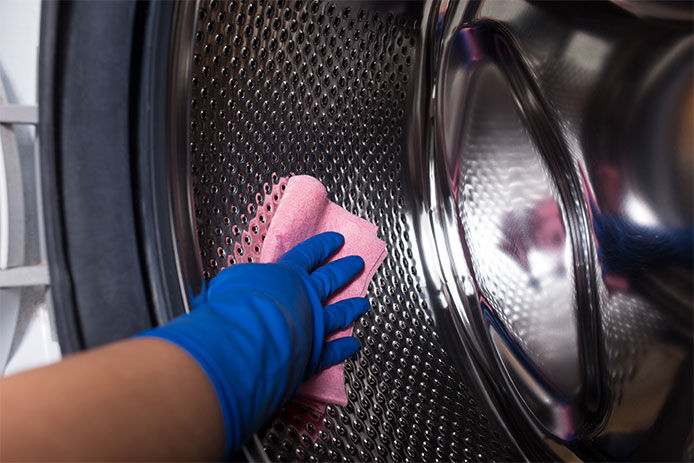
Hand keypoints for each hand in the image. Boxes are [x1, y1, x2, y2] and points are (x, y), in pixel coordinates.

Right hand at [138, 232, 368, 455]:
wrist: (247, 342)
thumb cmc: (234, 308)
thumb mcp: (232, 281)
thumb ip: (244, 281)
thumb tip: (240, 283)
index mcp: (287, 276)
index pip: (309, 255)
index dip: (323, 246)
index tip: (337, 241)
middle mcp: (306, 299)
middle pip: (331, 280)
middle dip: (345, 270)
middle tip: (358, 263)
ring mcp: (314, 326)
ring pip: (339, 314)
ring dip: (352, 308)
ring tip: (362, 303)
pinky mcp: (314, 355)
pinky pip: (333, 351)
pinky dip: (344, 348)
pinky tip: (352, 345)